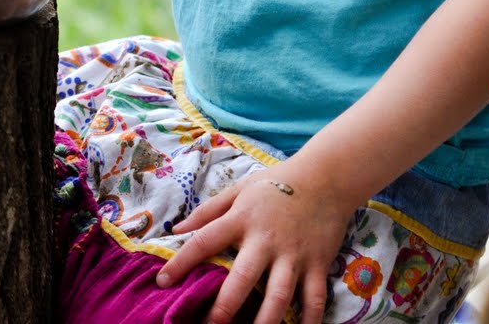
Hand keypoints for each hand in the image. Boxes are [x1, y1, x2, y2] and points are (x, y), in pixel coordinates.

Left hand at [155, 169, 351, 323]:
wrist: (326, 178)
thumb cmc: (276, 183)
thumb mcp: (238, 189)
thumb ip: (207, 210)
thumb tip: (177, 228)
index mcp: (241, 219)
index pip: (204, 241)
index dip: (181, 262)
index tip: (163, 282)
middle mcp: (265, 240)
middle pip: (242, 277)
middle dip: (225, 305)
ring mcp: (293, 254)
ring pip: (278, 294)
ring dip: (265, 320)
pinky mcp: (318, 263)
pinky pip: (314, 297)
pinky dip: (310, 319)